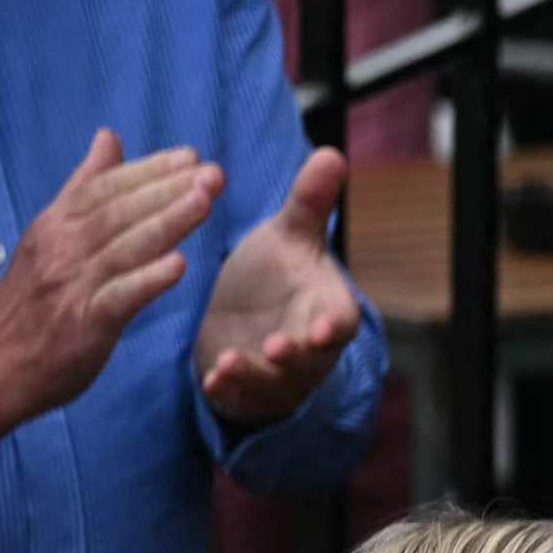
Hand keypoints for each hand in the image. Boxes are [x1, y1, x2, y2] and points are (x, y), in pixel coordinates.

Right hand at [0, 130, 222, 468]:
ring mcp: (71, 285)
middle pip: (119, 211)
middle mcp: (62, 248)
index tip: (191, 155)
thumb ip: (84, 186)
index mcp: (56, 224)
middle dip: (168, 188)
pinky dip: (148, 280)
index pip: (106, 188)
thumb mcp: (51, 233)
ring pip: (124, 247)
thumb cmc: (30, 299)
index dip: (149, 170)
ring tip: (205, 201)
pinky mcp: (82, 324)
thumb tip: (109, 136)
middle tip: (215, 172)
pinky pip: (119, 298)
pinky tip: (179, 265)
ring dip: (166, 223)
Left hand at [194, 148, 360, 425]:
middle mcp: (309, 347)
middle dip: (297, 355)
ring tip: (230, 360)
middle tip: (280, 346)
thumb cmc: (274, 275)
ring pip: (277, 383)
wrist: (245, 318)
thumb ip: (310, 202)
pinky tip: (211, 376)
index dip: (334, 323)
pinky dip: (230, 389)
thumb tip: (332, 154)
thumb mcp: (289, 238)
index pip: (341, 319)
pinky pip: (244, 398)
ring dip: (256, 374)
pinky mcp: (249, 392)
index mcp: (325, 308)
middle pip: (313, 359)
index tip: (323, 326)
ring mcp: (280, 375)